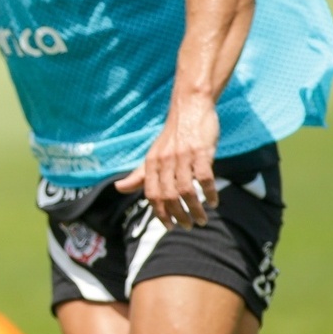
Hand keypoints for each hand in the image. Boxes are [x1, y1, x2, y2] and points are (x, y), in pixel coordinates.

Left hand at [115, 97, 218, 229]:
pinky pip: (204, 178)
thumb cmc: (172, 136)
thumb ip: (138, 174)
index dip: (160, 213)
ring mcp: (183, 157)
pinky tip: (214, 202)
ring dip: (195, 209)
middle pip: (168, 196)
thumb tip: (118, 188)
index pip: (151, 194)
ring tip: (202, 219)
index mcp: (151, 163)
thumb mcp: (152, 155)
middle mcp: (164, 161)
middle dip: (178, 216)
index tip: (169, 226)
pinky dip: (210, 193)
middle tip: (188, 226)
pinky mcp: (201, 152)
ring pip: (186, 191)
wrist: (190, 107)